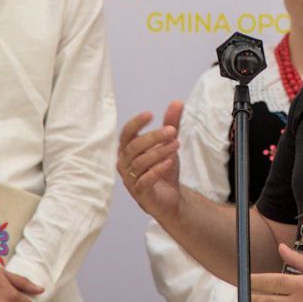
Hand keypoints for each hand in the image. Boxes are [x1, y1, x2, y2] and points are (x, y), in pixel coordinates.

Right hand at [118, 101, 184, 221]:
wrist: (170, 199)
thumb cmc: (164, 170)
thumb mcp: (169, 144)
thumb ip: (171, 124)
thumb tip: (177, 102)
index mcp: (128, 150)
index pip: (126, 133)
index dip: (136, 123)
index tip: (150, 114)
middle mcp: (125, 164)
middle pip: (134, 147)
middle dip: (153, 137)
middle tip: (172, 131)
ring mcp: (130, 179)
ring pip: (140, 163)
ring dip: (159, 152)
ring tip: (176, 144)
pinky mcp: (140, 193)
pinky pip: (145, 180)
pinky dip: (157, 170)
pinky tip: (170, 162)